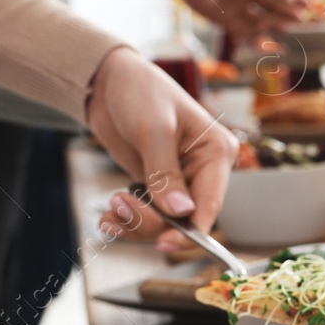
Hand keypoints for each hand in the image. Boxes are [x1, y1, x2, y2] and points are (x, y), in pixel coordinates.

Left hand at [87, 47, 236, 245]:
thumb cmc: (140, 91)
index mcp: (216, 153)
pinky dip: (126, 221)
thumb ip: (165, 173)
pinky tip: (108, 219)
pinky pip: (147, 215)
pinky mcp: (156, 184)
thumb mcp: (152, 129)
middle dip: (152, 221)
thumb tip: (182, 212)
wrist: (110, 81)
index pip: (210, 204)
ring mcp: (179, 180)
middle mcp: (203, 171)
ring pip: (164, 222)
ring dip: (135, 223)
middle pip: (186, 219)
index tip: (165, 244)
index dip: (191, 230)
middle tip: (119, 204)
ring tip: (111, 207)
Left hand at [164, 0, 304, 36]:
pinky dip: (255, 33)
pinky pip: (244, 29)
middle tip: (301, 17)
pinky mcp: (224, 19)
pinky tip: (266, 34)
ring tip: (288, 25)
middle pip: (271, 4)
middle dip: (286, 10)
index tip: (307, 2)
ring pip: (260, 18)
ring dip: (274, 21)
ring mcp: (235, 6)